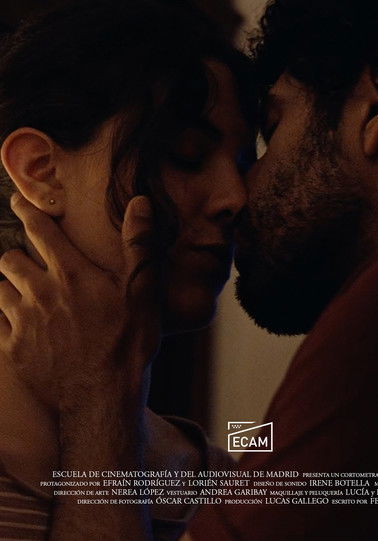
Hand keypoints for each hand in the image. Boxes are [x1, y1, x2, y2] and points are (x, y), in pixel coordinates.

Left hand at [0, 193, 159, 410]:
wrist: (103, 398)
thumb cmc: (128, 341)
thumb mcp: (142, 289)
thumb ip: (138, 242)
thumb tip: (139, 202)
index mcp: (70, 273)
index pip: (40, 231)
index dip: (27, 211)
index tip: (17, 200)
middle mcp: (40, 291)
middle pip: (10, 259)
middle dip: (16, 253)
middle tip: (24, 256)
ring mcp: (23, 322)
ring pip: (0, 289)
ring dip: (8, 285)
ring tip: (19, 288)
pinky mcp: (14, 350)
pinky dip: (3, 318)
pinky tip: (14, 323)